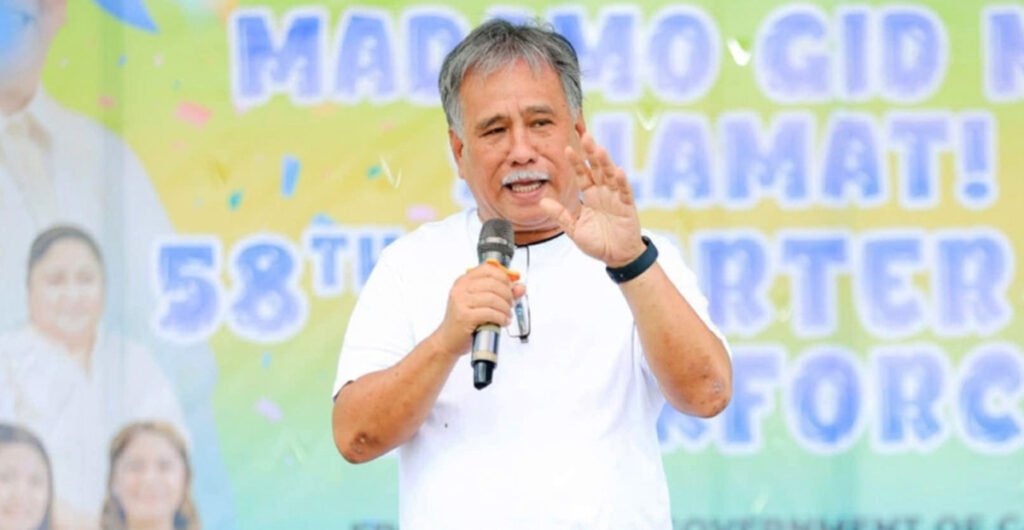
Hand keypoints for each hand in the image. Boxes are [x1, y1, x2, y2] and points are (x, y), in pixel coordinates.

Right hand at [433, 262, 525, 355]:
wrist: (448, 340)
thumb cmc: (465, 322)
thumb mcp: (482, 303)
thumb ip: (502, 293)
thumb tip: (521, 287)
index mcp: (464, 281)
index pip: (488, 269)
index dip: (504, 277)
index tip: (510, 288)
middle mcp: (460, 288)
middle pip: (493, 283)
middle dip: (508, 294)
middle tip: (511, 304)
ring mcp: (461, 302)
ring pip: (493, 298)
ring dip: (506, 308)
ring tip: (507, 315)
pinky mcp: (464, 316)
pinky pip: (490, 313)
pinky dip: (501, 317)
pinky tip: (503, 321)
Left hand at [540, 133, 645, 266]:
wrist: (616, 257)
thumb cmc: (597, 242)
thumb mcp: (574, 229)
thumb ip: (560, 215)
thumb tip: (542, 201)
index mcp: (590, 196)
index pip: (582, 175)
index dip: (576, 162)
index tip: (567, 149)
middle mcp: (603, 193)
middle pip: (597, 168)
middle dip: (591, 153)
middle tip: (586, 135)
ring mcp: (616, 198)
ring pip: (610, 176)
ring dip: (606, 163)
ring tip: (599, 149)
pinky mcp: (627, 207)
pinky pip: (625, 192)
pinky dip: (622, 182)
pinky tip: (618, 171)